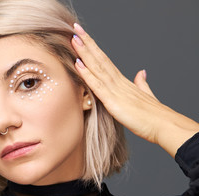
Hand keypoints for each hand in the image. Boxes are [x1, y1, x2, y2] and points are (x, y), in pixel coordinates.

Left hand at [71, 23, 198, 156]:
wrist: (162, 125)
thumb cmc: (152, 115)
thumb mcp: (145, 95)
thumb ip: (141, 84)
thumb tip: (141, 74)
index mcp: (122, 82)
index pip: (105, 61)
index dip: (94, 48)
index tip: (83, 37)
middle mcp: (118, 82)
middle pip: (100, 59)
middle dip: (87, 44)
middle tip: (76, 29)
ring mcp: (115, 90)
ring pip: (97, 67)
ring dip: (85, 53)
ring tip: (75, 39)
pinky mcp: (112, 102)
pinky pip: (97, 85)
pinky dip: (87, 74)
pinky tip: (78, 64)